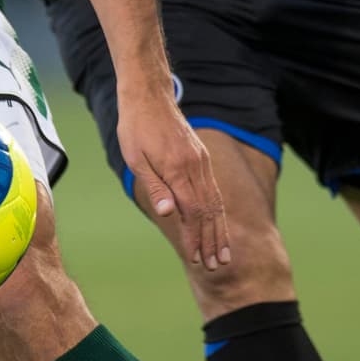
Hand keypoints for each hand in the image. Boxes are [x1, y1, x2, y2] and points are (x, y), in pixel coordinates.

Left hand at [118, 89, 229, 268]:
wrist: (149, 95)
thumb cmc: (136, 127)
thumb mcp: (136, 159)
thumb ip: (155, 186)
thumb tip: (167, 213)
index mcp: (178, 170)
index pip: (191, 212)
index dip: (195, 237)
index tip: (196, 258)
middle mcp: (195, 167)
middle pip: (208, 211)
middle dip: (212, 240)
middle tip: (217, 264)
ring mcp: (201, 161)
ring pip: (215, 201)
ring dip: (219, 229)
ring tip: (224, 251)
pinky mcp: (201, 157)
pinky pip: (213, 189)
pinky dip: (217, 210)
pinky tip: (218, 222)